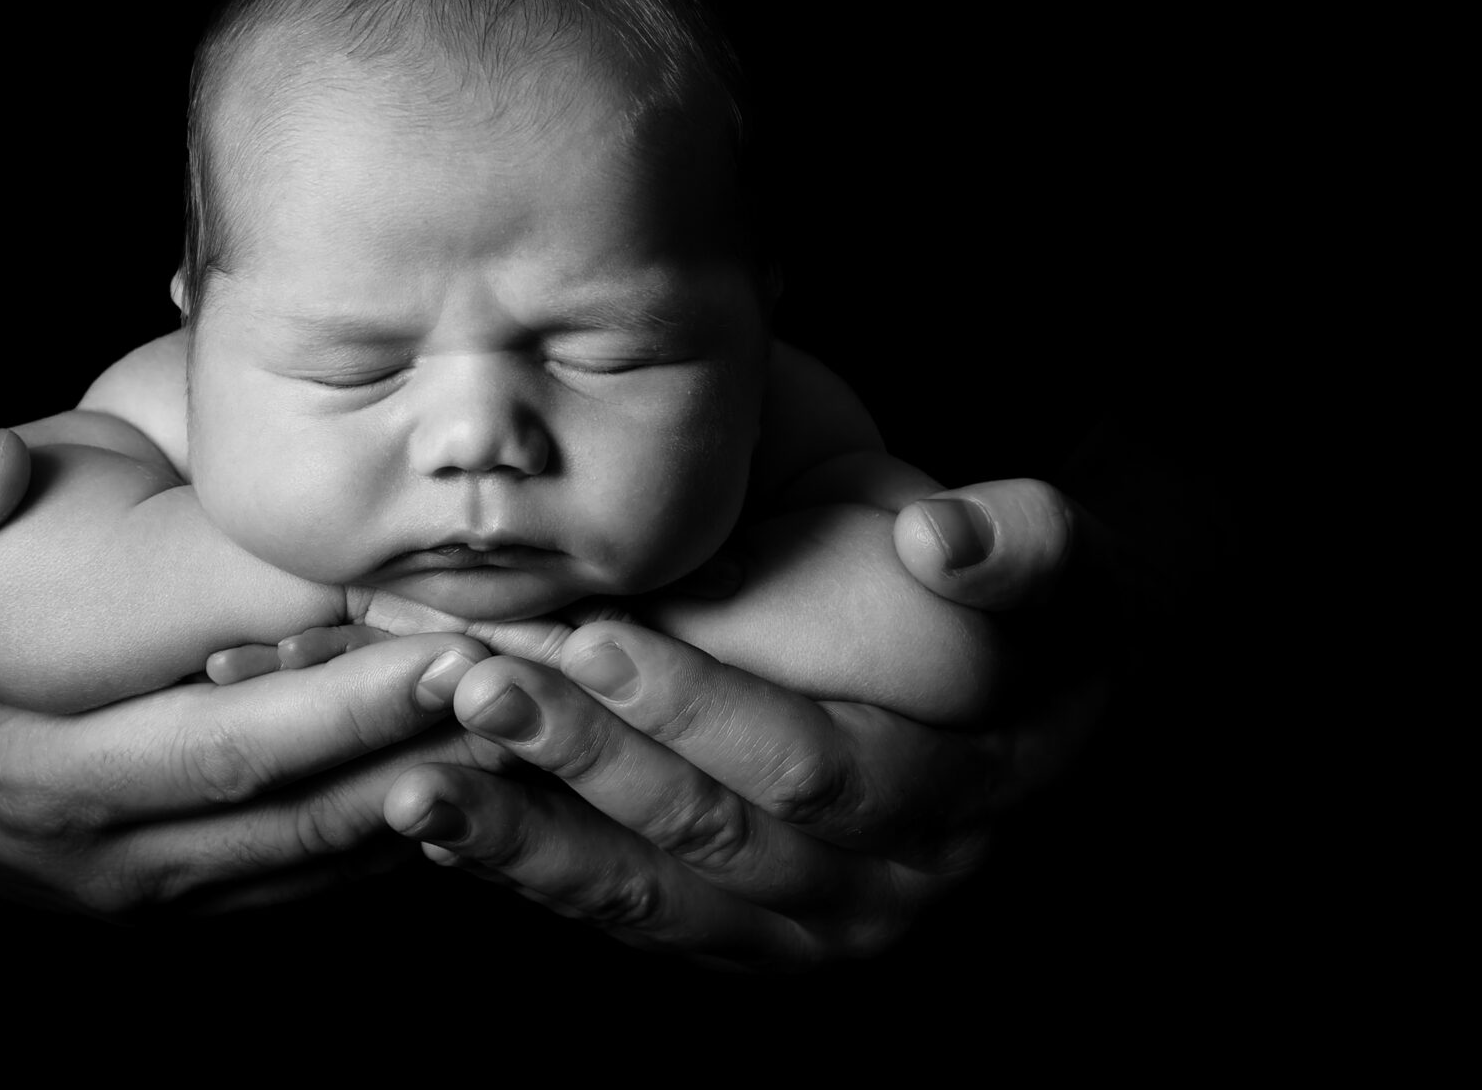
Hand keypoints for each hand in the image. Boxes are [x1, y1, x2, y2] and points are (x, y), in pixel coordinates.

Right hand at [0, 425, 496, 916]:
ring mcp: (142, 884)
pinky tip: (479, 773)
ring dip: (428, 794)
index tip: (445, 630)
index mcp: (33, 759)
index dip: (339, 684)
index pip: (217, 726)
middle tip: (528, 674)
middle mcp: (99, 841)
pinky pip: (304, 875)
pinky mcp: (179, 892)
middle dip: (416, 739)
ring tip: (534, 723)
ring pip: (312, 851)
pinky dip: (392, 833)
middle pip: (290, 797)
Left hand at [380, 477, 1113, 969]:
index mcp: (963, 798)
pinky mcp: (747, 941)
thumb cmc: (1031, 610)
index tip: (595, 635)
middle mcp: (887, 887)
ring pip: (655, 899)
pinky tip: (447, 826)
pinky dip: (537, 874)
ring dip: (531, 842)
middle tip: (474, 686)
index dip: (703, 705)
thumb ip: (1022, 544)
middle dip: (586, 762)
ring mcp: (813, 931)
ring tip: (421, 781)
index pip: (814, 764)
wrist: (1023, 700)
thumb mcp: (1061, 562)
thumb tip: (944, 540)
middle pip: (715, 836)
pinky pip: (632, 919)